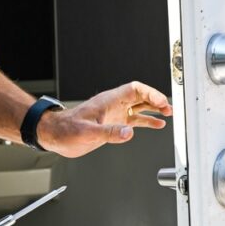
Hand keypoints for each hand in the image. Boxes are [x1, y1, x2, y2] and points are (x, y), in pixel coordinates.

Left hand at [38, 81, 173, 157]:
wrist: (55, 136)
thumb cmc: (66, 129)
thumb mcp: (87, 132)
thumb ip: (109, 132)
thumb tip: (129, 132)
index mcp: (109, 100)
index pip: (135, 90)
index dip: (151, 93)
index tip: (162, 102)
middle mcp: (114, 105)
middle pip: (141, 96)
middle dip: (156, 100)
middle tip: (169, 108)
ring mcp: (115, 114)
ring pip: (140, 107)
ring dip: (154, 109)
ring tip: (168, 113)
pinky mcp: (114, 124)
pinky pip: (134, 119)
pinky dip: (147, 121)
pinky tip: (157, 124)